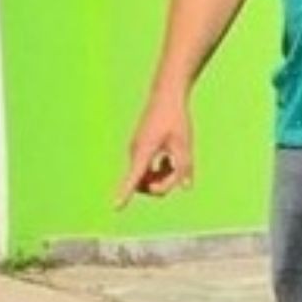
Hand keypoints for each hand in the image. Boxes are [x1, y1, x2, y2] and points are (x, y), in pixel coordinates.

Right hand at [119, 88, 193, 205]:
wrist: (165, 95)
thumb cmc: (175, 118)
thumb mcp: (184, 143)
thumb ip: (185, 167)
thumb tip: (186, 187)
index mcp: (144, 151)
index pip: (134, 177)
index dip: (125, 193)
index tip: (116, 207)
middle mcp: (135, 153)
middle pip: (143, 183)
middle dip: (160, 186)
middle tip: (178, 172)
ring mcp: (135, 151)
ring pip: (145, 177)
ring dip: (160, 178)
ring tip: (173, 164)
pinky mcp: (139, 149)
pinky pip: (145, 169)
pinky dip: (157, 171)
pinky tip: (167, 160)